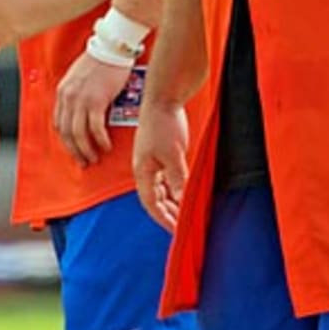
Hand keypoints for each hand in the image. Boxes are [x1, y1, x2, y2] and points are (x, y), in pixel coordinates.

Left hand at [53, 52, 132, 166]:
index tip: (74, 150)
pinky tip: (105, 146)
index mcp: (63, 92)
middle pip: (66, 132)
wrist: (112, 48)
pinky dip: (99, 140)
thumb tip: (84, 112)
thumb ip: (78, 94)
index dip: (66, 140)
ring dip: (86, 149)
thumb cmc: (100, 60)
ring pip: (78, 134)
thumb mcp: (80, 77)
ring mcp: (81, 100)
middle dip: (74, 150)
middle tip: (83, 161)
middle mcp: (68, 97)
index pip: (59, 123)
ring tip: (94, 158)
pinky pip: (95, 128)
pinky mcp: (96, 101)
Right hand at [134, 98, 189, 230]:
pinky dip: (176, 189)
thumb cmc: (164, 124)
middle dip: (168, 215)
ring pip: (162, 190)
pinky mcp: (163, 154)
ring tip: (185, 215)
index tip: (177, 231)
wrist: (165, 97)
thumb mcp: (173, 155)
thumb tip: (181, 201)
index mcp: (143, 172)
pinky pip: (168, 179)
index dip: (163, 220)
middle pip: (156, 200)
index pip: (151, 204)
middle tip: (183, 227)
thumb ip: (177, 179)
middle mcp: (146, 169)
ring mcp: (154, 161)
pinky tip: (185, 194)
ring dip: (173, 203)